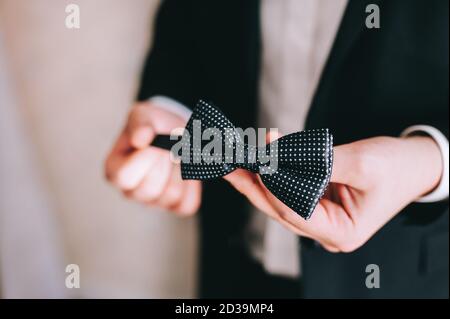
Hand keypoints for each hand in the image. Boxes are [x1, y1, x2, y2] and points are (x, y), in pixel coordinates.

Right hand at [104, 102, 200, 215]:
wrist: (176, 132)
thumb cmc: (153, 125)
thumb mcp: (144, 115)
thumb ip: (140, 124)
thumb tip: (140, 139)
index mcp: (114, 171)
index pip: (124, 176)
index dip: (144, 158)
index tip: (155, 142)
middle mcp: (130, 191)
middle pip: (149, 189)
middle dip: (165, 163)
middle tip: (169, 147)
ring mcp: (153, 202)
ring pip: (171, 195)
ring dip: (180, 171)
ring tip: (177, 156)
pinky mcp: (175, 206)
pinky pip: (188, 203)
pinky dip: (192, 184)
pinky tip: (185, 169)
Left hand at [225, 133, 442, 251]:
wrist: (413, 165)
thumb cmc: (395, 168)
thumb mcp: (362, 164)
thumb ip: (320, 163)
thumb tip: (279, 156)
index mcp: (341, 233)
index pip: (295, 213)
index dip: (274, 188)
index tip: (260, 164)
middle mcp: (326, 231)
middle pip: (280, 210)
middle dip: (255, 186)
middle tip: (231, 166)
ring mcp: (320, 218)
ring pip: (279, 201)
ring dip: (259, 180)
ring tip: (238, 162)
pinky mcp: (316, 202)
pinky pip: (288, 190)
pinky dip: (273, 175)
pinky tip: (258, 161)